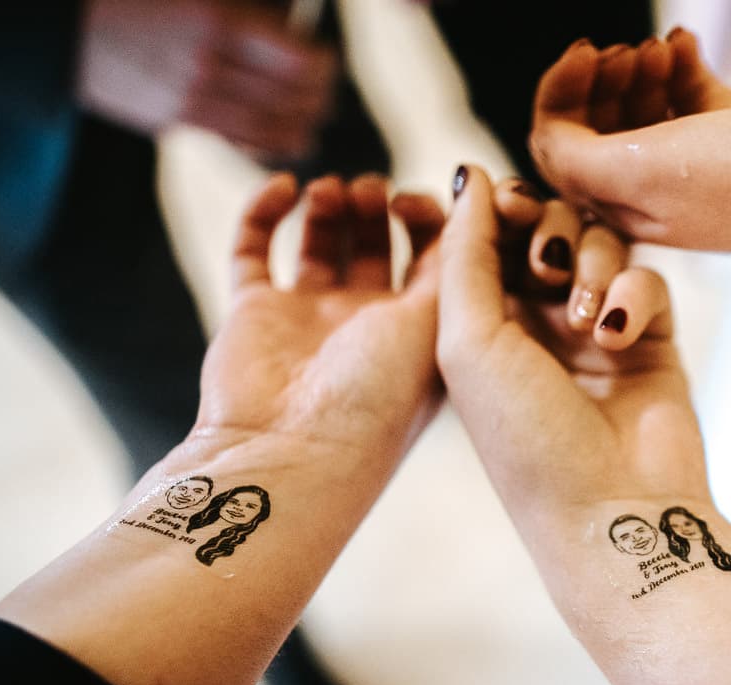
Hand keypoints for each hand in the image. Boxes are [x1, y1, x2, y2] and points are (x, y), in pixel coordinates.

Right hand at [77, 0, 337, 160]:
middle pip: (288, 97)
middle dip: (317, 97)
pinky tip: (289, 138)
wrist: (68, 27)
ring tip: (315, 119)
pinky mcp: (177, 119)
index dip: (322, 66)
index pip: (296, 60)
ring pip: (268, 126)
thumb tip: (292, 27)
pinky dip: (270, 142)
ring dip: (301, 125)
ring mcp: (191, 98)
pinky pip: (238, 139)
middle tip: (326, 92)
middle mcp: (208, 65)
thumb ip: (250, 12)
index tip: (327, 61)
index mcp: (217, 22)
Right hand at [195, 173, 443, 472]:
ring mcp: (309, 316)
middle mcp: (367, 321)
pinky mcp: (254, 313)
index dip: (427, 215)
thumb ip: (458, 254)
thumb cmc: (381, 397)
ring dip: (330, 204)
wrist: (295, 453)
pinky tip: (283, 188)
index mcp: (420, 329)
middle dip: (377, 205)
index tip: (412, 201)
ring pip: (322, 239)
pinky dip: (265, 212)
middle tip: (373, 192)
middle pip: (377, 240)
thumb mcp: (438, 321)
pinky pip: (255, 250)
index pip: (430, 252)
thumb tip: (476, 185)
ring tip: (333, 192)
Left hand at [436, 166, 709, 526]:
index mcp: (481, 323)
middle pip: (548, 227)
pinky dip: (633, 295)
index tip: (510, 206)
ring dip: (592, 262)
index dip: (501, 208)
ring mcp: (595, 328)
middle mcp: (536, 322)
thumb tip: (470, 173)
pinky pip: (646, 277)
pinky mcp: (651, 338)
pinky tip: (618, 337)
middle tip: (547, 259)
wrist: (610, 509)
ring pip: (601, 242)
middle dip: (549, 229)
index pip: (492, 233)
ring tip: (584, 315)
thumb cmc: (525, 437)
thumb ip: (466, 253)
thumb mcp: (469, 342)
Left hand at [530, 29, 730, 266]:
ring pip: (640, 108)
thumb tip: (547, 141)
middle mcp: (656, 192)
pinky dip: (678, 64)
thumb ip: (580, 161)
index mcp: (625, 212)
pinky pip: (688, 94)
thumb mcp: (646, 173)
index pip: (558, 153)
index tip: (588, 51)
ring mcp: (699, 162)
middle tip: (628, 51)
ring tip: (661, 50)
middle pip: (596, 128)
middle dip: (598, 81)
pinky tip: (688, 42)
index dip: (559, 96)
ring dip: (637, 69)